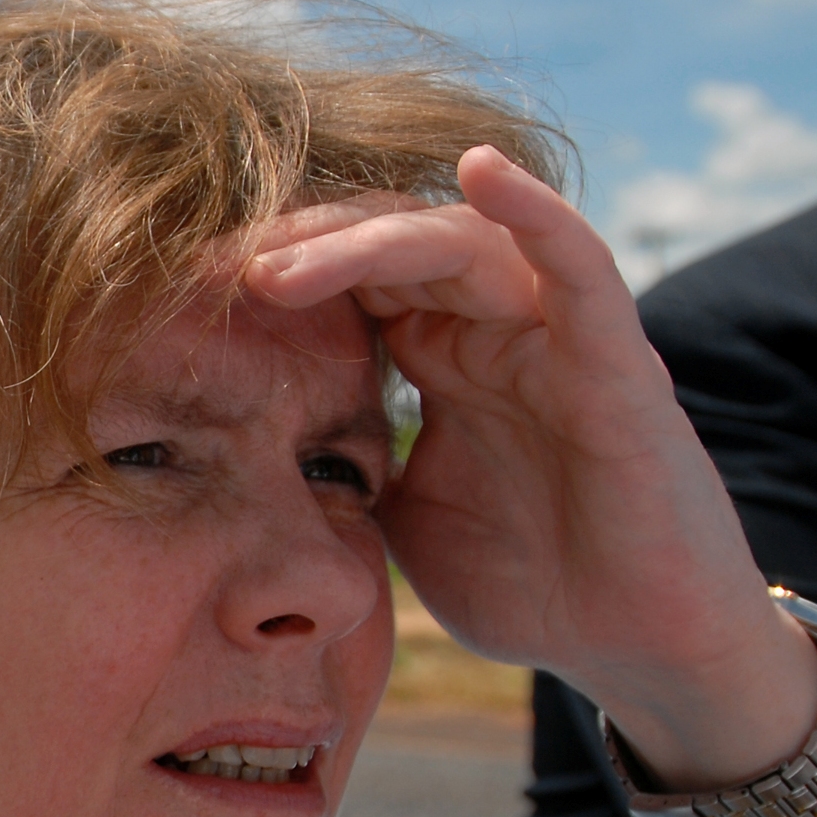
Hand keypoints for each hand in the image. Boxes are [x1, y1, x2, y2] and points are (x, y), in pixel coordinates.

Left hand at [245, 147, 816, 789]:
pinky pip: (579, 265)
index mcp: (438, 359)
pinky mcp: (614, 361)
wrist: (631, 648)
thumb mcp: (401, 524)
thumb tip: (250, 456)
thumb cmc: (531, 582)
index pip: (350, 282)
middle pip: (389, 247)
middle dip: (298, 252)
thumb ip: (346, 471)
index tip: (185, 294)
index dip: (275, 276)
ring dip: (367, 241)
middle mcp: (491, 330)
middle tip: (214, 272)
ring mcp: (553, 338)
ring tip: (281, 264)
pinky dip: (535, 212)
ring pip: (458, 244)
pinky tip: (480, 168)